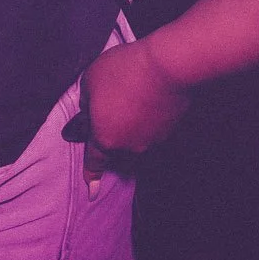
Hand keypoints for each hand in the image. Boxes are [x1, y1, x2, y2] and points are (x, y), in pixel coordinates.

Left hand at [78, 38, 190, 191]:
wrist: (168, 67)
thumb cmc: (123, 72)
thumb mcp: (90, 80)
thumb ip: (86, 100)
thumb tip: (90, 109)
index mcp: (105, 139)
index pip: (95, 162)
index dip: (91, 175)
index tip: (91, 192)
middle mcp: (130, 146)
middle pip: (118, 157)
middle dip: (112, 151)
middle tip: (108, 129)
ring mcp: (154, 139)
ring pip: (138, 145)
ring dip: (132, 134)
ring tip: (130, 108)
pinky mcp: (172, 128)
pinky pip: (154, 132)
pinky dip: (148, 123)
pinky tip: (148, 103)